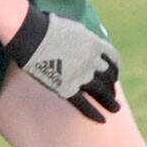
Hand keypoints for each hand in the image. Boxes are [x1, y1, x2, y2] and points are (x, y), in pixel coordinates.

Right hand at [5, 6, 119, 122]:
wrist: (31, 34)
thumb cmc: (47, 27)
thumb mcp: (73, 27)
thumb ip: (84, 37)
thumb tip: (87, 39)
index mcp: (95, 45)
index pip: (113, 60)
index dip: (115, 70)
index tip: (114, 77)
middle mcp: (91, 61)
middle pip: (108, 78)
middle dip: (111, 88)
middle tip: (113, 96)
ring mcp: (80, 75)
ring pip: (100, 92)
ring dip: (110, 102)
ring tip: (115, 109)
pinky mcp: (66, 87)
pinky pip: (83, 104)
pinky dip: (93, 113)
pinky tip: (101, 120)